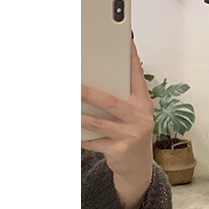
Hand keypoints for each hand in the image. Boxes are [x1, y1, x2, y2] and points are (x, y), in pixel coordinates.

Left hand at [81, 38, 154, 208]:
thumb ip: (120, 98)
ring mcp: (131, 135)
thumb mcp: (132, 115)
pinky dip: (81, 136)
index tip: (126, 42)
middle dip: (90, 93)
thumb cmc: (130, 133)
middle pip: (111, 102)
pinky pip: (93, 141)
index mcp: (143, 104)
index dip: (132, 59)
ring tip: (65, 108)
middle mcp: (140, 118)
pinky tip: (71, 132)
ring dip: (79, 116)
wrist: (137, 165)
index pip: (137, 77)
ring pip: (98, 123)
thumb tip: (91, 82)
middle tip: (74, 85)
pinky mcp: (119, 150)